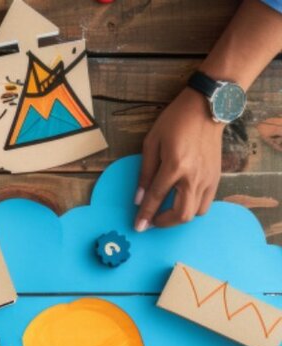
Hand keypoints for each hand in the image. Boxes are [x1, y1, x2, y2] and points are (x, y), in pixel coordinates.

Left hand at [134, 88, 223, 230]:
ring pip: (196, 213)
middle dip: (164, 223)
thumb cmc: (175, 121)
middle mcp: (194, 176)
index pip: (157, 198)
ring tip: (166, 210)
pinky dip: (193, 207)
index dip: (145, 215)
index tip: (138, 227)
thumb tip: (139, 198)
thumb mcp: (152, 143)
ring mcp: (209, 178)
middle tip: (152, 220)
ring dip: (179, 216)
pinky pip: (206, 203)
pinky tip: (182, 200)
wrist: (207, 108)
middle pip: (182, 214)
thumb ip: (145, 173)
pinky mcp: (217, 177)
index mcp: (175, 166)